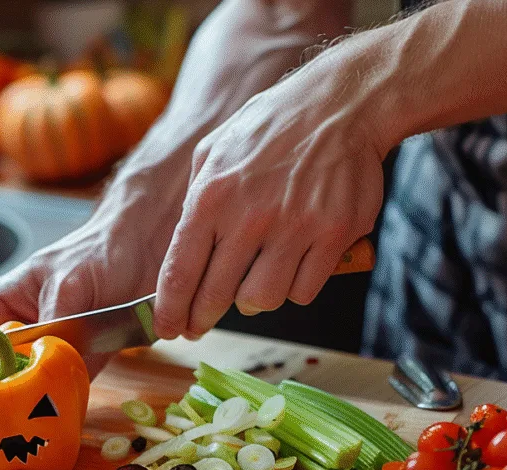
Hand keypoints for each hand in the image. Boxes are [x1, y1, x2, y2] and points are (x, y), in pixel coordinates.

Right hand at [0, 185, 181, 455]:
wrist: (150, 248)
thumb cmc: (96, 250)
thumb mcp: (68, 282)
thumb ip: (52, 320)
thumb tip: (39, 356)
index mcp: (1, 308)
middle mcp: (21, 335)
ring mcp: (50, 353)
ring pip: (27, 394)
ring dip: (18, 424)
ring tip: (1, 459)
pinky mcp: (83, 364)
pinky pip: (65, 395)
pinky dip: (57, 415)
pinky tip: (47, 439)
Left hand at [153, 55, 388, 340]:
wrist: (341, 104)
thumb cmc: (271, 128)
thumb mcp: (213, 151)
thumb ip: (194, 200)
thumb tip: (180, 252)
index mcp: (211, 196)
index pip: (180, 271)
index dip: (170, 309)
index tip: (166, 328)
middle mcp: (250, 216)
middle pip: (216, 295)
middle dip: (202, 317)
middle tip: (198, 325)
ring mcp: (295, 227)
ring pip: (262, 300)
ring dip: (254, 299)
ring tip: (254, 280)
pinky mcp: (334, 235)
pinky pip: (303, 291)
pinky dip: (295, 288)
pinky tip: (293, 266)